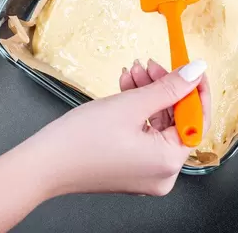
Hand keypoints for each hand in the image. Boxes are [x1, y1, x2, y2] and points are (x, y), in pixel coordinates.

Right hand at [26, 59, 210, 196]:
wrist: (42, 164)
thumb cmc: (80, 142)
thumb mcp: (132, 104)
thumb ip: (170, 87)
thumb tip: (196, 71)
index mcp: (168, 163)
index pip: (196, 120)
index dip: (195, 90)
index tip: (191, 69)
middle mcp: (162, 173)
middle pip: (176, 121)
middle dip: (164, 88)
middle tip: (153, 64)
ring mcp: (146, 172)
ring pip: (158, 124)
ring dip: (148, 94)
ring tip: (133, 72)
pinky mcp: (132, 167)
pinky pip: (145, 133)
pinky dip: (138, 110)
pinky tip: (127, 87)